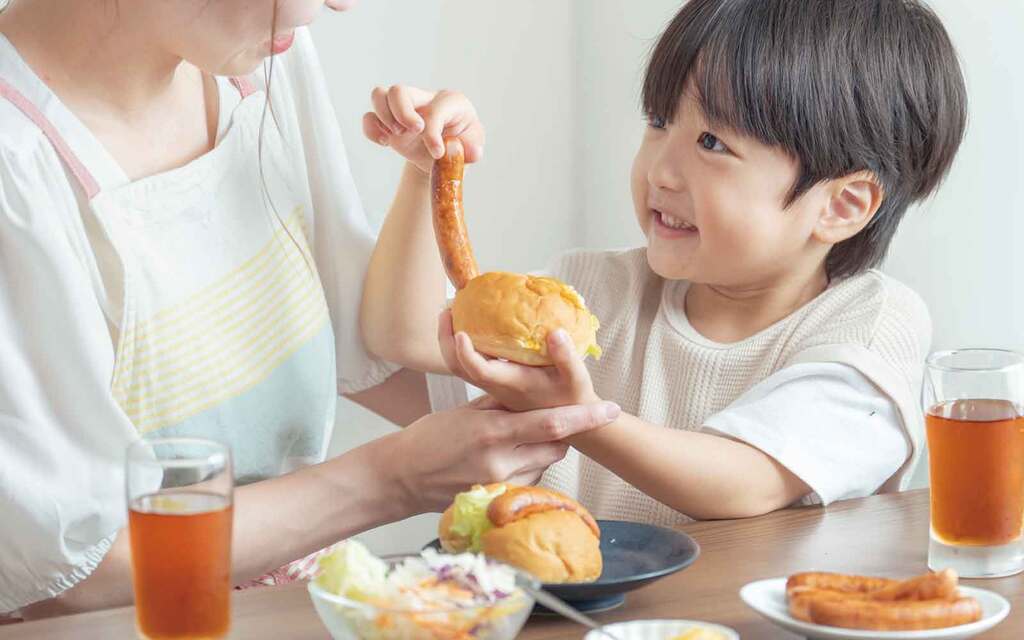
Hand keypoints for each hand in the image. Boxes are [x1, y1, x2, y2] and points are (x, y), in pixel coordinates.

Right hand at [362, 85, 484, 173]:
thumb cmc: (461, 147)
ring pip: (380, 95)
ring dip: (383, 117)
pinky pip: (369, 117)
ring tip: (395, 136)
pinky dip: (371, 129)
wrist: (444, 158)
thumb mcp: (472, 149)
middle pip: (400, 91)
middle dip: (402, 113)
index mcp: (450, 102)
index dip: (433, 132)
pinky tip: (385, 142)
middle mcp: (424, 99)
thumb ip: (473, 151)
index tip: (437, 153)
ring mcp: (403, 109)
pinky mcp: (389, 122)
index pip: (435, 109)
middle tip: (412, 133)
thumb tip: (473, 152)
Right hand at [388, 394, 618, 512]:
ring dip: (541, 451)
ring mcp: (500, 487)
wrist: (401, 478)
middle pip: (557, 448)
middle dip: (563, 433)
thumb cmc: (428, 438)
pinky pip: (527, 481)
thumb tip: (534, 396)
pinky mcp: (497, 501)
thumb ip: (504, 406)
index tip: (611, 409)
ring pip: (544, 465)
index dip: (586, 417)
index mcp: (494, 434)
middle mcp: (501, 464)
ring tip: (513, 441)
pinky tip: (502, 460)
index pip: (553, 425)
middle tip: (550, 419)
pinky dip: (525, 467)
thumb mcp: (466, 412)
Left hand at [438, 309, 600, 411]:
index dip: (466, 353)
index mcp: (512, 384)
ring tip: (452, 313)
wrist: (569, 421)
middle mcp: (497, 385)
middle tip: (447, 310)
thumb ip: (567, 356)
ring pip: (460, 366)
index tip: (460, 332)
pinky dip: (463, 345)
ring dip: (450, 341)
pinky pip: (470, 363)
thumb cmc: (573, 399)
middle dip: (446, 339)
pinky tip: (472, 326)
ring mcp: (493, 384)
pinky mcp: (496, 381)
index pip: (480, 371)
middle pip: (458, 367)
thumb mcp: (577, 378)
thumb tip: (555, 332)